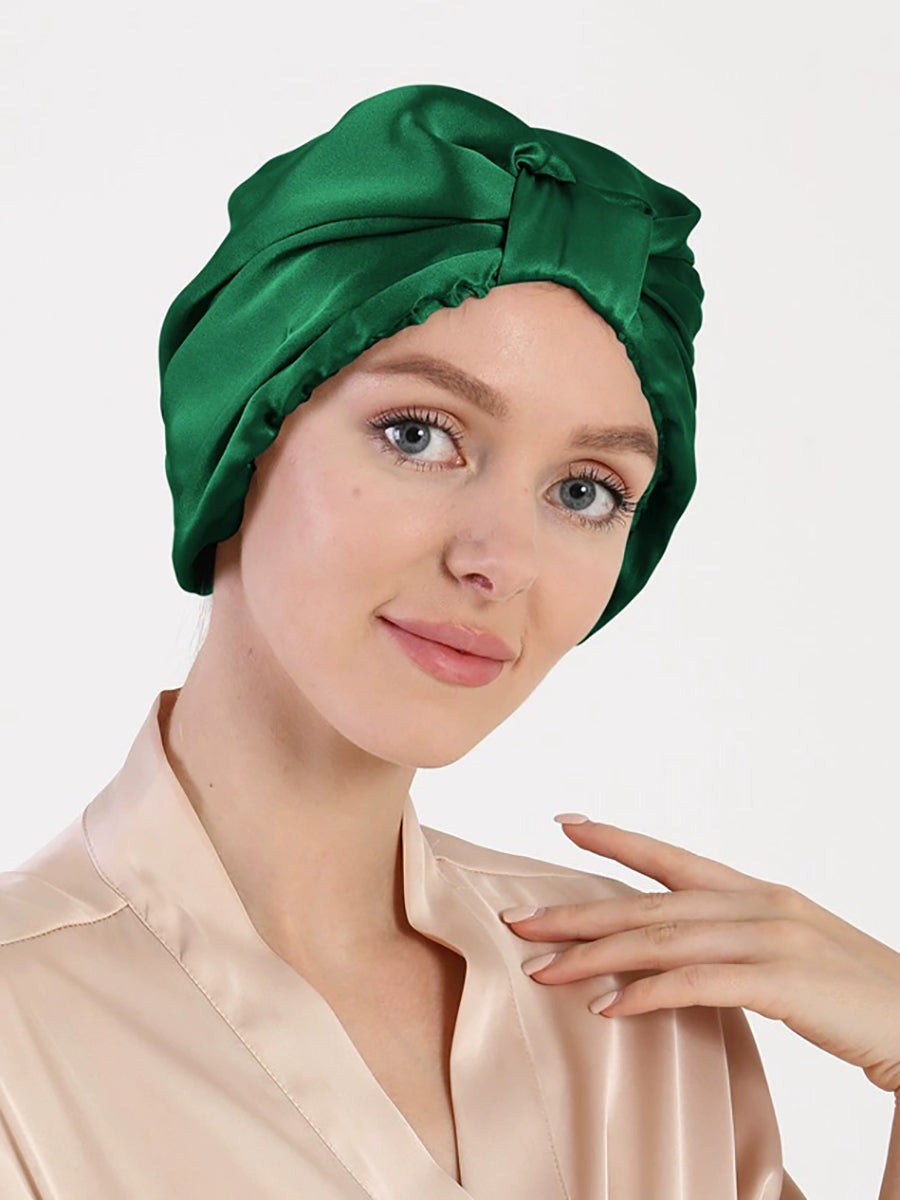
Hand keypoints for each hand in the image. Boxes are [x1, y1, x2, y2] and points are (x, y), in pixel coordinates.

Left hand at [499, 813, 899, 1094]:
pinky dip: (647, 994)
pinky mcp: (782, 981)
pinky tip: (607, 1007)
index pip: (674, 859)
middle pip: (651, 904)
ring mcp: (772, 938)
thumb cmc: (855, 997)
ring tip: (542, 968)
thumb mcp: (790, 955)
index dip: (619, 840)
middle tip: (521, 920)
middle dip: (580, 913)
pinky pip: (698, 984)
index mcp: (760, 893)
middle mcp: (760, 905)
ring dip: (595, 956)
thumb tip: (673, 956)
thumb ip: (734, 944)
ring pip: (662, 940)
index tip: (567, 824)